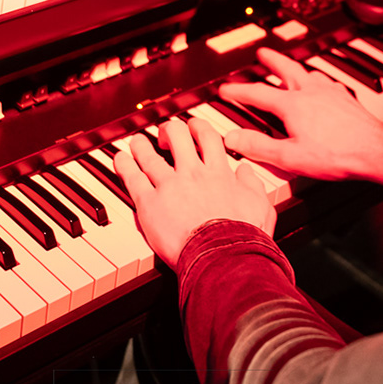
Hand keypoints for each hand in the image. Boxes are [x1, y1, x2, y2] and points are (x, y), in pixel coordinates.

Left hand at [117, 118, 273, 269]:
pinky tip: (121, 159)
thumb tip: (245, 171)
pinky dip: (124, 165)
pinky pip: (133, 178)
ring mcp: (169, 186)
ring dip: (141, 145)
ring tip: (137, 142)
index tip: (192, 128)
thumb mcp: (261, 206)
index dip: (197, 127)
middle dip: (169, 131)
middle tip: (164, 136)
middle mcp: (192, 173)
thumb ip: (252, 184)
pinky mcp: (150, 203)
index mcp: (218, 172)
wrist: (224, 256)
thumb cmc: (243, 238)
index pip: (206, 137)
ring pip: (150, 155)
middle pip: (177, 135)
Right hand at [220, 48, 382, 184]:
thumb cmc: (336, 155)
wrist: (375, 152)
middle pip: (286, 69)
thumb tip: (233, 139)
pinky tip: (322, 87)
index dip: (238, 91)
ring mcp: (331, 93)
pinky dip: (318, 80)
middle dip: (271, 61)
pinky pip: (327, 82)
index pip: (258, 93)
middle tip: (262, 53)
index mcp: (293, 105)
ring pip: (308, 73)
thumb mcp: (290, 157)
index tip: (225, 89)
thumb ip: (259, 147)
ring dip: (295, 68)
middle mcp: (311, 92)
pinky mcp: (346, 99)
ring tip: (291, 69)